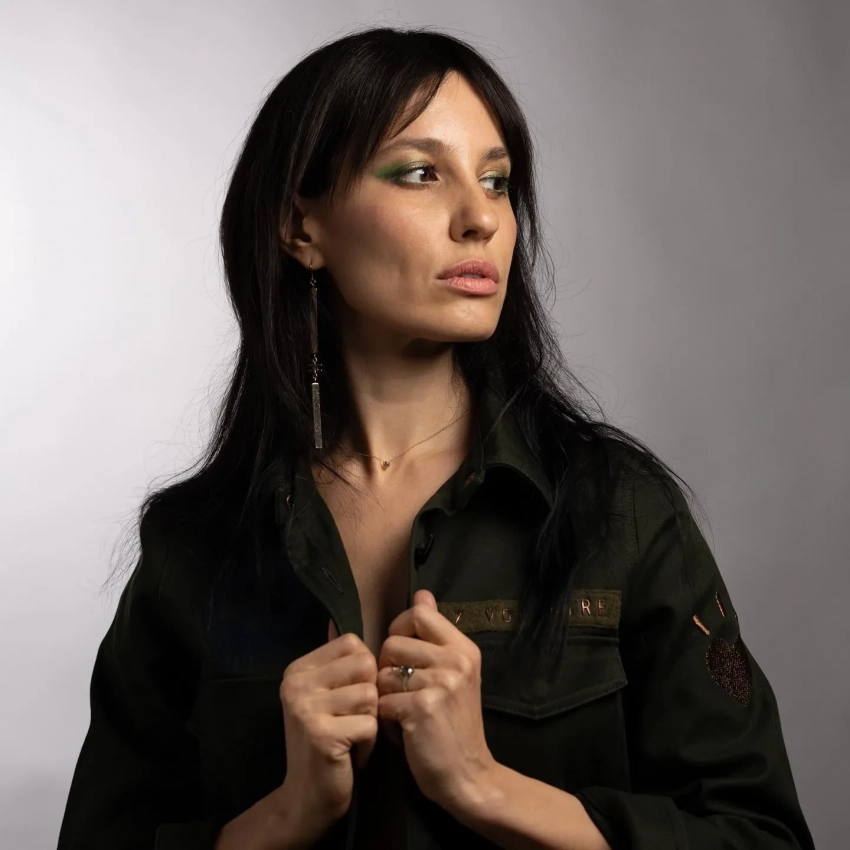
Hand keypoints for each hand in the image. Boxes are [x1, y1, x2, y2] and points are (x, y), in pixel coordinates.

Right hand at [276, 623, 378, 841]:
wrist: (305, 798)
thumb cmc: (324, 741)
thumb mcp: (323, 695)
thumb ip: (334, 661)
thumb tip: (336, 621)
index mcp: (298, 669)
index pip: (352, 643)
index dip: (365, 670)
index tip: (350, 696)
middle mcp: (297, 684)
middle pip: (366, 665)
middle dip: (371, 695)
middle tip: (354, 719)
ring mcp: (306, 708)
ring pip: (371, 695)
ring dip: (371, 721)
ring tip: (352, 736)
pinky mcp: (321, 734)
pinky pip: (370, 724)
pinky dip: (369, 743)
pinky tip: (352, 754)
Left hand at [375, 589, 497, 811]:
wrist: (468, 775)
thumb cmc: (454, 723)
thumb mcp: (454, 673)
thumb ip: (435, 635)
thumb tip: (421, 594)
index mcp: (463, 648)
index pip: (418, 614)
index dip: (400, 629)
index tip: (402, 653)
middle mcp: (456, 661)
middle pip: (393, 642)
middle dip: (386, 667)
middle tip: (400, 690)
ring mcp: (440, 684)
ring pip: (384, 672)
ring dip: (384, 695)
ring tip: (401, 711)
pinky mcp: (422, 708)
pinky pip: (382, 701)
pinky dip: (385, 719)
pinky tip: (402, 730)